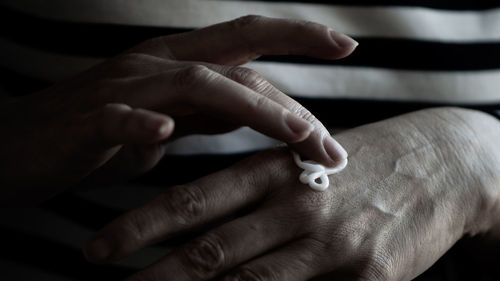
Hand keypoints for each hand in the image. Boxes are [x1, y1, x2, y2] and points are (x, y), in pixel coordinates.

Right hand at [0, 16, 356, 204]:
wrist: (21, 147)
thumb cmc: (98, 135)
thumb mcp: (166, 121)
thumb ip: (207, 112)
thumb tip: (252, 110)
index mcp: (177, 63)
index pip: (247, 44)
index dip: (297, 38)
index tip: (347, 45)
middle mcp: (156, 64)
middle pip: (236, 59)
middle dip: (292, 90)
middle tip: (332, 138)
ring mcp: (122, 88)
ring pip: (196, 83)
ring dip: (250, 107)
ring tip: (295, 135)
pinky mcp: (87, 120)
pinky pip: (118, 116)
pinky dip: (141, 123)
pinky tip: (163, 132)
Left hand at [84, 108, 499, 280]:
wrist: (435, 165)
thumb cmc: (353, 166)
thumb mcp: (300, 163)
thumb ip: (253, 191)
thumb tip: (201, 228)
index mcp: (274, 171)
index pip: (195, 199)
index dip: (142, 224)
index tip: (97, 247)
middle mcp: (296, 205)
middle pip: (210, 248)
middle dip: (151, 275)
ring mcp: (332, 244)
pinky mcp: (369, 276)